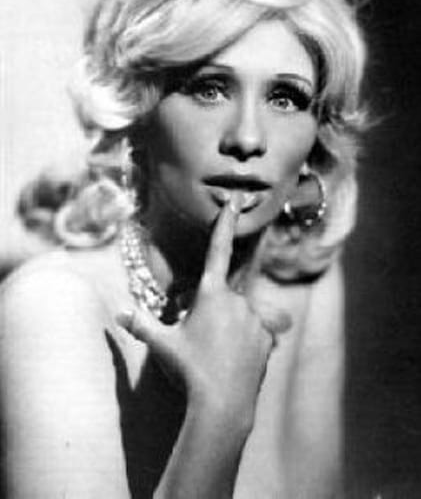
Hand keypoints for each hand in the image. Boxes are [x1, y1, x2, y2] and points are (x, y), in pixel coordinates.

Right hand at [117, 196, 284, 416]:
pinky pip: (254, 333)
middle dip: (212, 313)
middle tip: (203, 343)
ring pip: (239, 316)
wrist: (223, 405)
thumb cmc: (189, 370)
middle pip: (223, 296)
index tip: (236, 202)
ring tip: (217, 357)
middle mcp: (238, 300)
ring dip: (229, 329)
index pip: (217, 250)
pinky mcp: (267, 337)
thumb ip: (141, 325)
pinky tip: (232, 363)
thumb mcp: (162, 346)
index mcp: (211, 294)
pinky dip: (244, 343)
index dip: (225, 224)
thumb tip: (119, 313)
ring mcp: (255, 318)